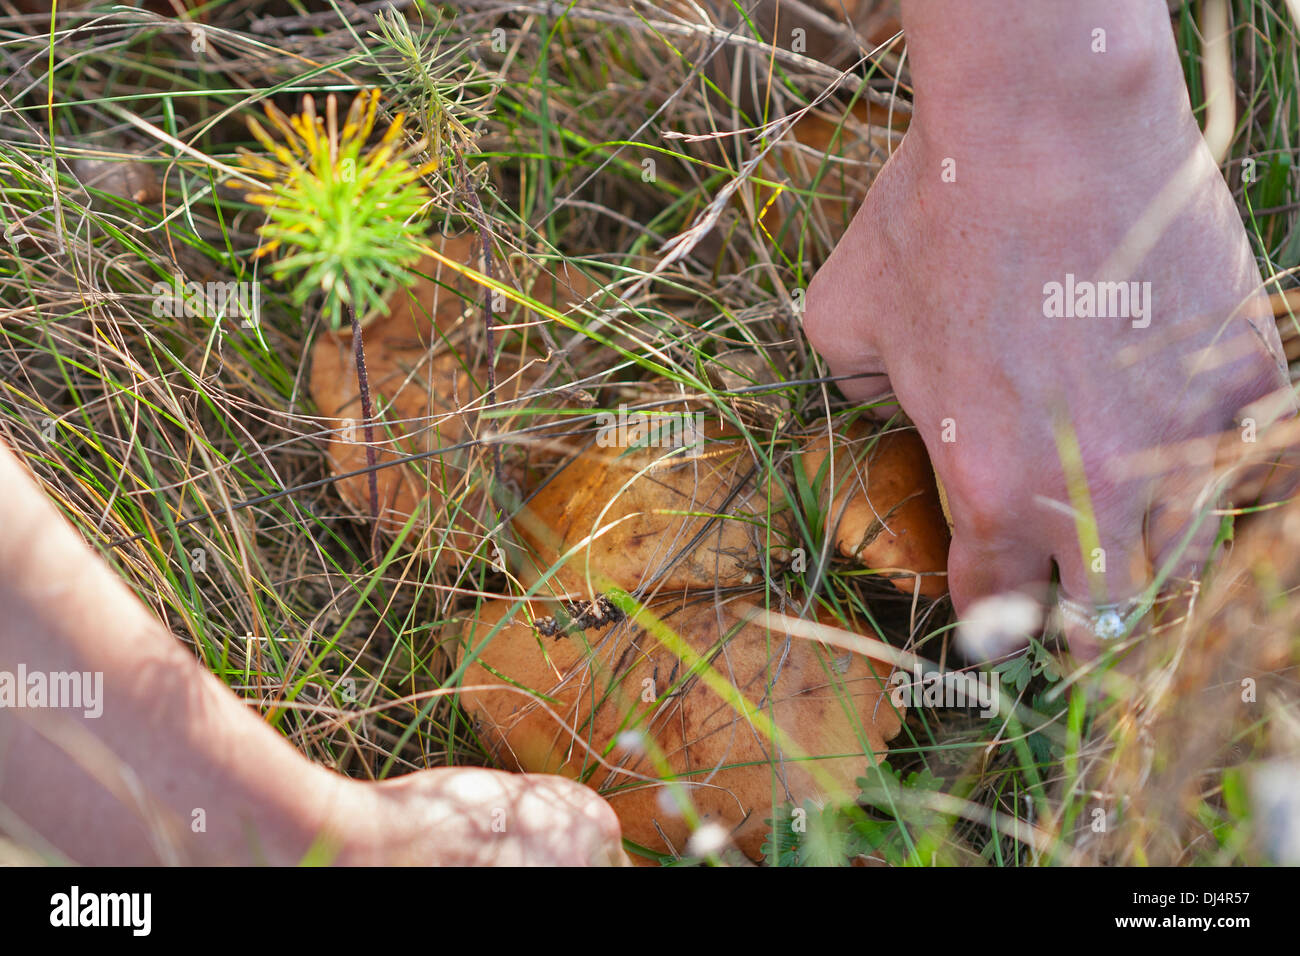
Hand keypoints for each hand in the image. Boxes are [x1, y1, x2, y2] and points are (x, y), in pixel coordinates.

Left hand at [802, 2, 1293, 656]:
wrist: (1045, 128)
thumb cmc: (932, 217)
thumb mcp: (843, 317)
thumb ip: (862, 396)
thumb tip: (892, 413)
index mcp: (987, 487)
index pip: (994, 602)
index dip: (989, 615)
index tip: (993, 611)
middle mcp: (1089, 487)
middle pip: (1102, 611)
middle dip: (1078, 616)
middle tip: (1071, 601)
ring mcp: (1180, 438)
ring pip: (1185, 557)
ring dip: (1153, 558)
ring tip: (1134, 538)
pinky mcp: (1247, 381)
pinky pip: (1268, 477)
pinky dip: (1239, 487)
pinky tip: (1211, 474)